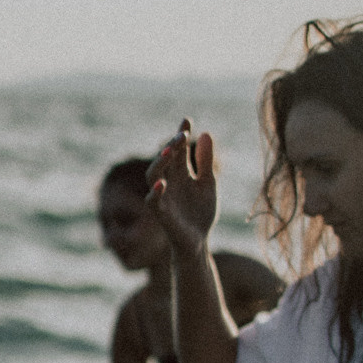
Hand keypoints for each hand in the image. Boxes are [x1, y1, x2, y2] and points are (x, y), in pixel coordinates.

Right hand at [146, 119, 217, 254]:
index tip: (186, 121)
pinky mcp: (161, 214)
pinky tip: (163, 184)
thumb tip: (206, 133)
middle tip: (182, 136)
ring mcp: (163, 197)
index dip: (181, 136)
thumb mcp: (209, 183)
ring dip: (159, 163)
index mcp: (181, 173)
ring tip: (168, 150)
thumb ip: (206, 161)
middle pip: (165, 158)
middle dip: (171, 146)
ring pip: (153, 175)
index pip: (178, 150)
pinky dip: (156, 192)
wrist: (199, 242)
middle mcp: (169, 181)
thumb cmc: (201, 213)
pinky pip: (153, 202)